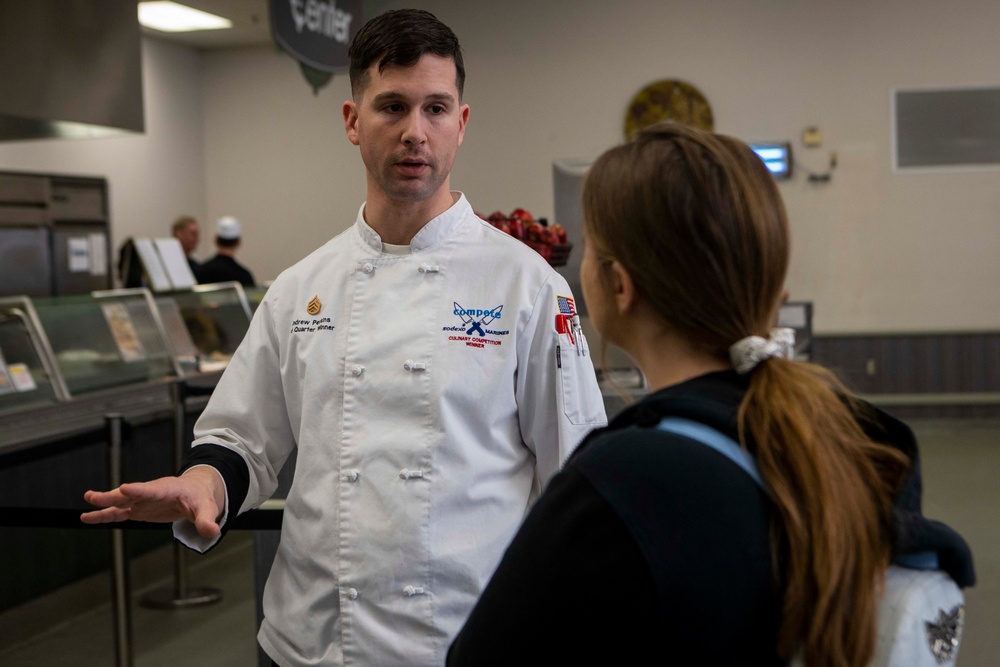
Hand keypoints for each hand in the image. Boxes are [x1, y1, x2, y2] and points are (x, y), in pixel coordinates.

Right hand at [80, 467, 224, 537]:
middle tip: (93, 497)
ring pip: (119, 503)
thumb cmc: (200, 498)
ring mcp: (143, 501)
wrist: (195, 493)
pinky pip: (118, 513)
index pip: (153, 490)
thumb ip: (207, 520)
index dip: (139, 490)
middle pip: (130, 494)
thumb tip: (212, 532)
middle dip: (112, 495)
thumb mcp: (207, 509)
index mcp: (169, 489)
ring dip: (103, 504)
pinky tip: (88, 518)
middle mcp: (151, 493)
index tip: (124, 488)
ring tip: (85, 505)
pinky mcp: (138, 510)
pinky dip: (104, 515)